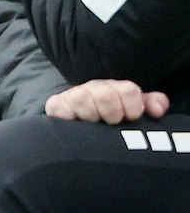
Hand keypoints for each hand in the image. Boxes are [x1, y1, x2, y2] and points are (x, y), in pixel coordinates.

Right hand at [46, 79, 169, 123]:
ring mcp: (74, 95)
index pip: (128, 90)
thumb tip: (156, 110)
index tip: (130, 118)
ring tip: (93, 124)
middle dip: (111, 112)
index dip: (132, 107)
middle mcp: (95, 88)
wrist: (84, 120)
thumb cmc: (114, 117)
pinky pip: (57, 106)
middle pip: (105, 94)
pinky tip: (74, 123)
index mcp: (116, 88)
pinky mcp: (55, 105)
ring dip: (89, 114)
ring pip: (80, 98)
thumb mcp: (135, 110)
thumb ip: (152, 105)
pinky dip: (66, 115)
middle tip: (111, 122)